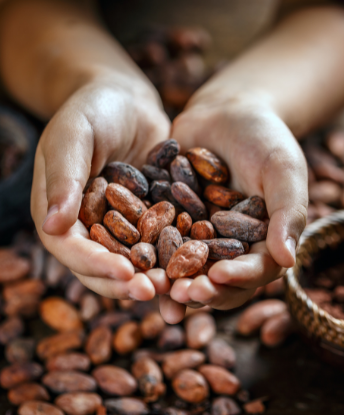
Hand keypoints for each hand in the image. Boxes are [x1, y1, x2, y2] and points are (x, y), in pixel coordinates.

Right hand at [31, 74, 170, 299]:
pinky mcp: (146, 218)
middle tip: (156, 292)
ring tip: (177, 288)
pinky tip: (195, 267)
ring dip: (153, 278)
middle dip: (127, 282)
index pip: (71, 248)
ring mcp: (119, 225)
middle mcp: (87, 226)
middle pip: (102, 265)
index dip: (95, 265)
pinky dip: (173, 257)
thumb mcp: (74, 134)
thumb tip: (54, 227)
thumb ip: (64, 177)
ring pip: (132, 261)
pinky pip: (158, 243)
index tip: (125, 275)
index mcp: (60, 212)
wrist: (126, 99)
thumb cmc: (93, 109)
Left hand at [159, 93, 307, 322]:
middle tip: (178, 295)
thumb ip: (288, 213)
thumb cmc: (264, 138)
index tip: (218, 278)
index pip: (252, 270)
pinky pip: (154, 238)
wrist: (226, 111)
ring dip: (167, 279)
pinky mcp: (169, 218)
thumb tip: (288, 261)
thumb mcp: (283, 170)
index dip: (237, 279)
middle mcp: (226, 245)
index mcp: (259, 242)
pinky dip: (143, 248)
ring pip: (181, 266)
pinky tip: (126, 255)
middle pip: (214, 278)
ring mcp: (195, 234)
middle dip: (198, 288)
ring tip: (151, 286)